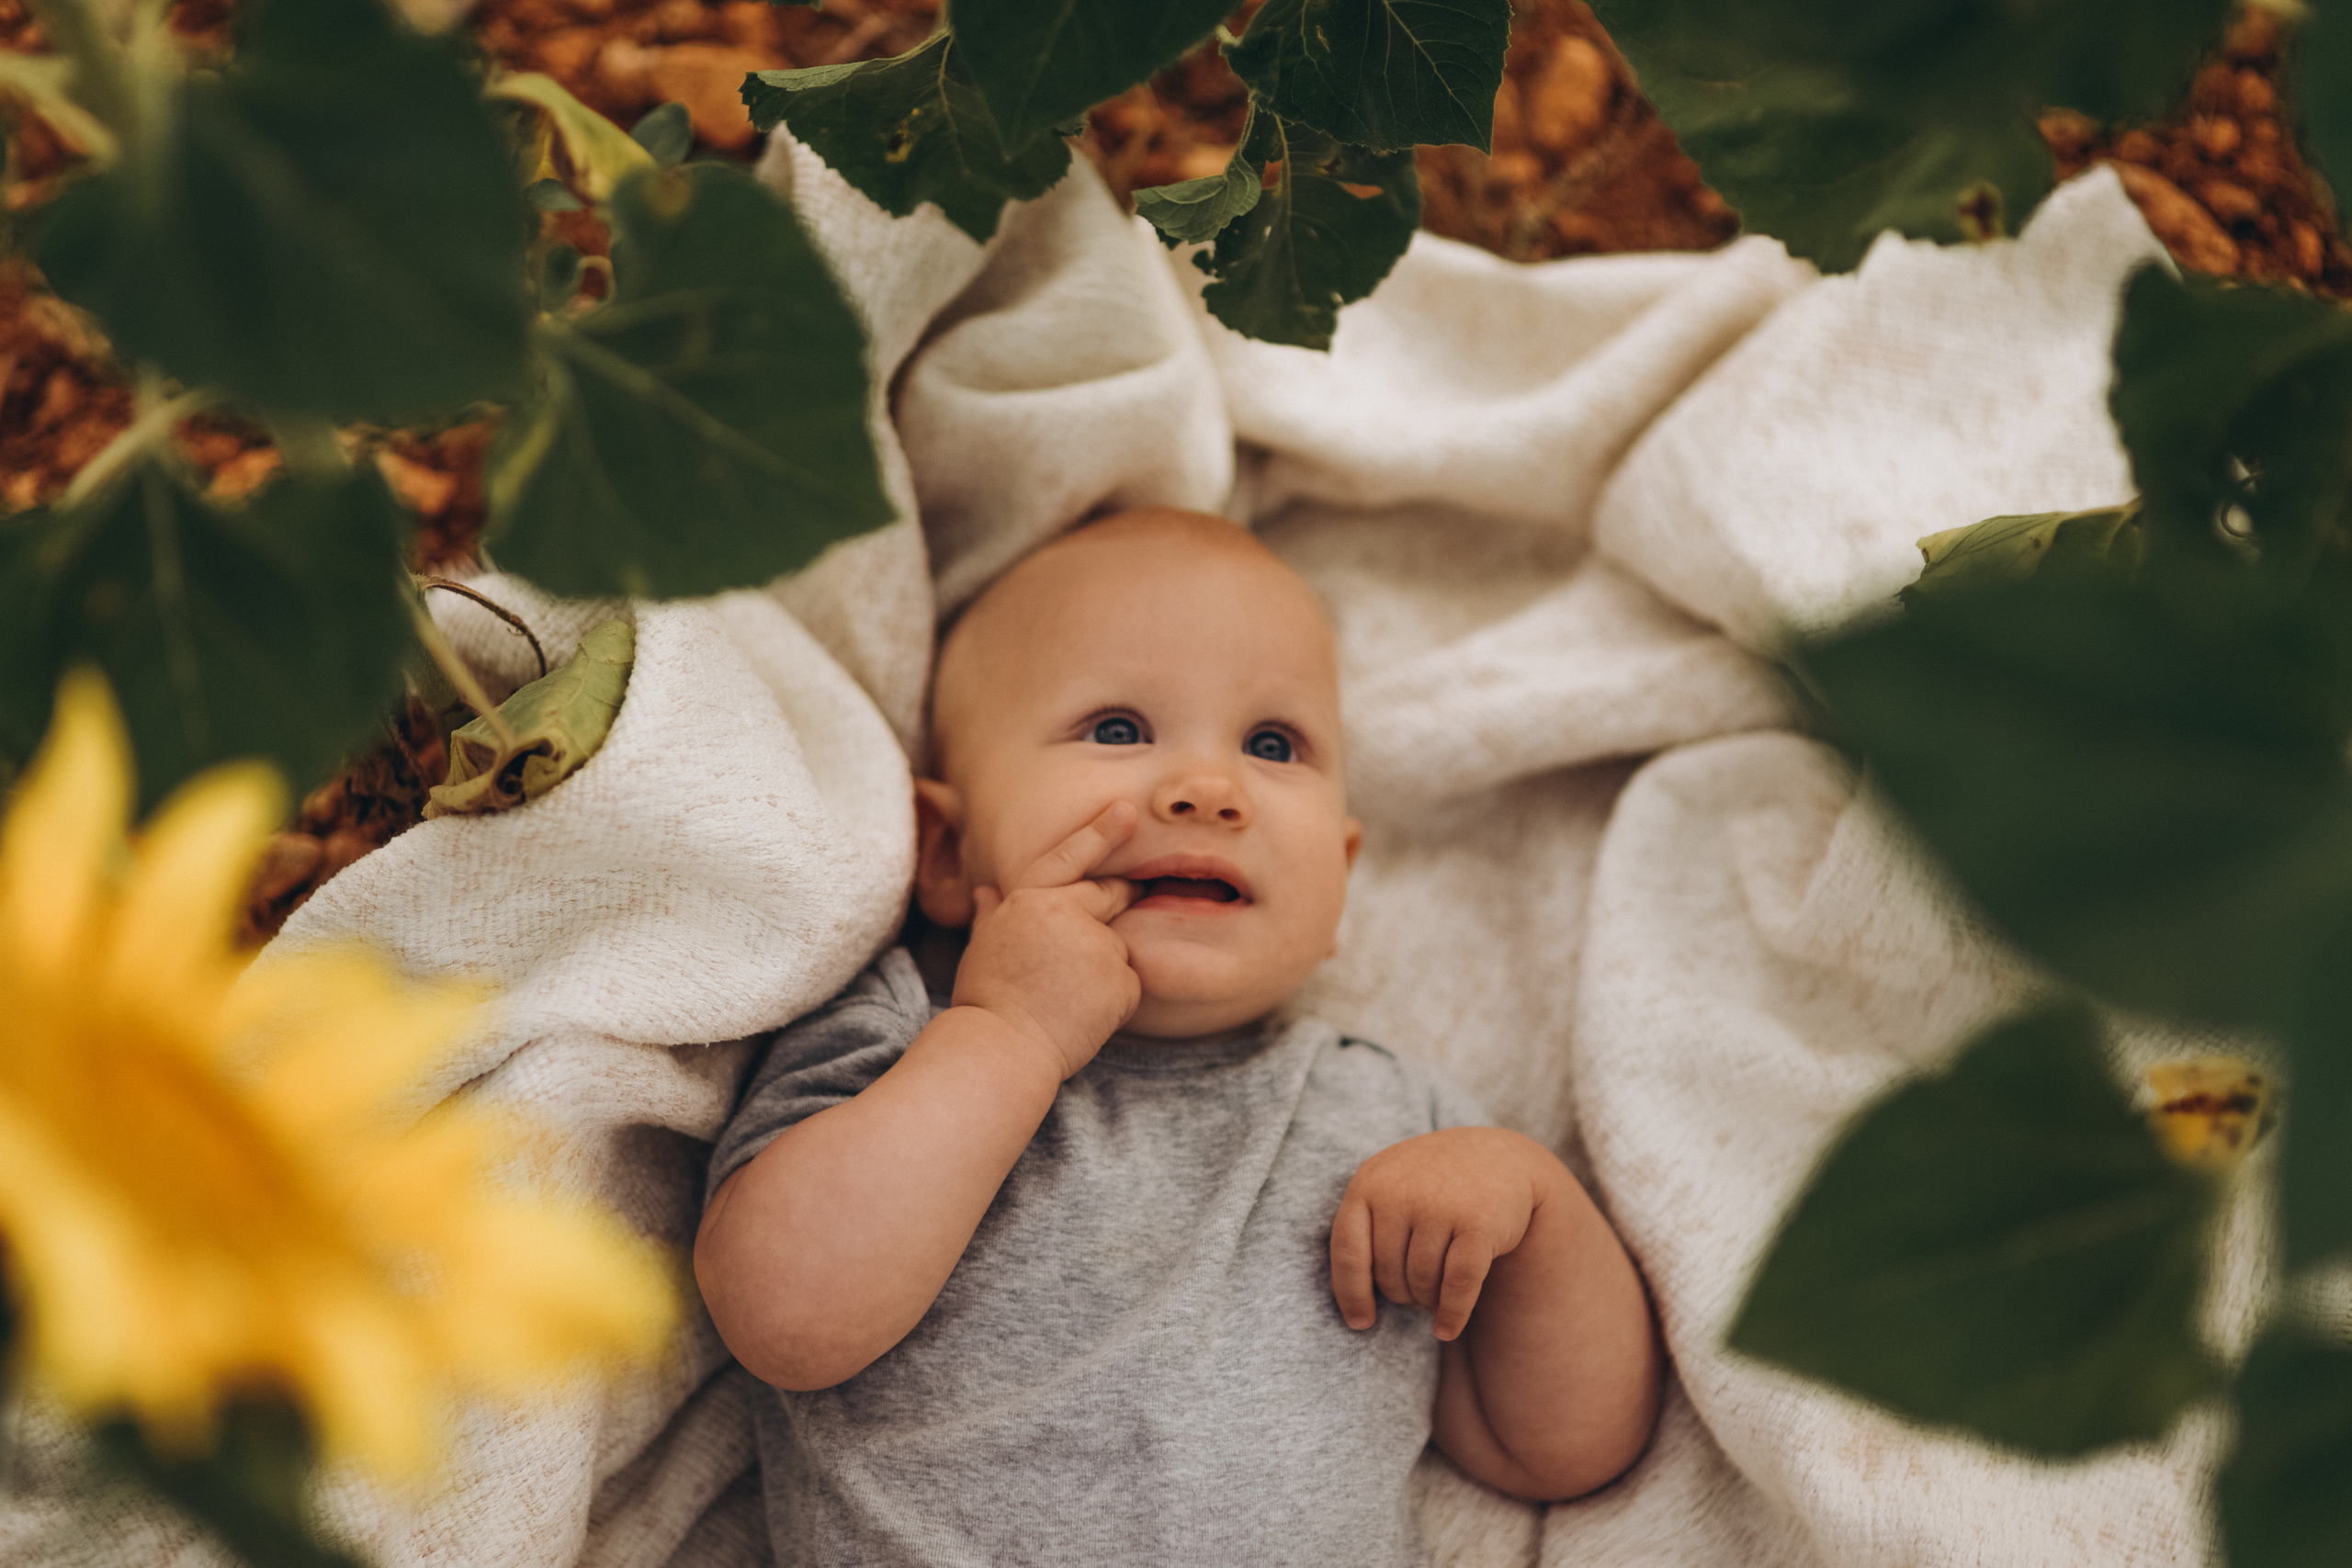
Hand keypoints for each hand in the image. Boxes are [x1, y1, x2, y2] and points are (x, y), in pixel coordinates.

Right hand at [953, 802, 1142, 1078]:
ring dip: (1102, 968)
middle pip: (1111, 895)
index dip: (1100, 832)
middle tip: (1096, 936)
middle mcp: (1068, 913)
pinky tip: (1083, 1017)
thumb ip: (993, 915)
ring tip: (1065, 1000)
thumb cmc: (986, 1001)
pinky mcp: (1121, 979)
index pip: (1070, 857)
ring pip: (1117, 947)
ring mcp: (1099, 945)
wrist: (1002, 1049)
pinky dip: (1113, 999)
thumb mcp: (983, 947)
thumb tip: (986, 892)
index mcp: (1030, 899)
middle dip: (1119, 901)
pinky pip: (1128, 983)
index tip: (1127, 811)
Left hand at [1329, 1127, 1552, 1340]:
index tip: (1360, 1322)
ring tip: (1435, 1297)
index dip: (1351, 1294)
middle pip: (1387, 1274)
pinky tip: (1447, 1328)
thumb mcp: (1392, 1189)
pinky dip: (1452, 1313)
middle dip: (1402, 1295)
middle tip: (1417, 1294)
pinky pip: (1457, 1285)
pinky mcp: (1478, 1224)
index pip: (1348, 1252)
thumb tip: (1358, 1310)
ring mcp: (1440, 1205)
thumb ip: (1368, 1232)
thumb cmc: (1435, 1184)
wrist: (1501, 1158)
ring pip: (1421, 1282)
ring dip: (1428, 1301)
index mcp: (1370, 1181)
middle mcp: (1400, 1191)